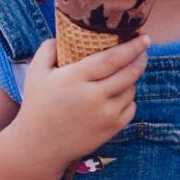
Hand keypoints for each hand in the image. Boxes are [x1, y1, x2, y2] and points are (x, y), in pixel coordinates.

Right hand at [10, 37, 148, 170]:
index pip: (113, 58)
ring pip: (131, 90)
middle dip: (140, 59)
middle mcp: (93, 96)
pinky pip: (131, 107)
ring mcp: (105, 114)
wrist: (38, 145)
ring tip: (120, 76)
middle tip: (143, 51)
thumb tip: (65, 33)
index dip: (132, 46)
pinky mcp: (112, 129)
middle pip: (129, 73)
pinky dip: (127, 99)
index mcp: (75, 78)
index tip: (145, 38)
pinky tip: (116, 96)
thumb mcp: (35, 73)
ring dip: (130, 80)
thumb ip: (48, 49)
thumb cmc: (37, 104)